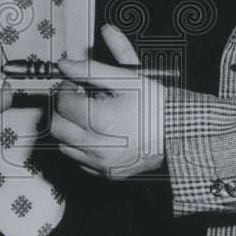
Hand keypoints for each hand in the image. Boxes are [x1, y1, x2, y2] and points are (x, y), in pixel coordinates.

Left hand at [50, 25, 163, 178]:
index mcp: (98, 120)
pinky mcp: (107, 173)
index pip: (62, 103)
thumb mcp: (126, 79)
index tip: (74, 82)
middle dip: (62, 109)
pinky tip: (97, 134)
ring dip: (70, 129)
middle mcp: (96, 146)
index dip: (66, 88)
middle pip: (57, 127)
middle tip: (76, 98)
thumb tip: (66, 62)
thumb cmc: (155, 106)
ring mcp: (101, 163)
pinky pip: (81, 161)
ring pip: (65, 146)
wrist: (178, 133)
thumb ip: (92, 69)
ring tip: (88, 115)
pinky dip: (82, 147)